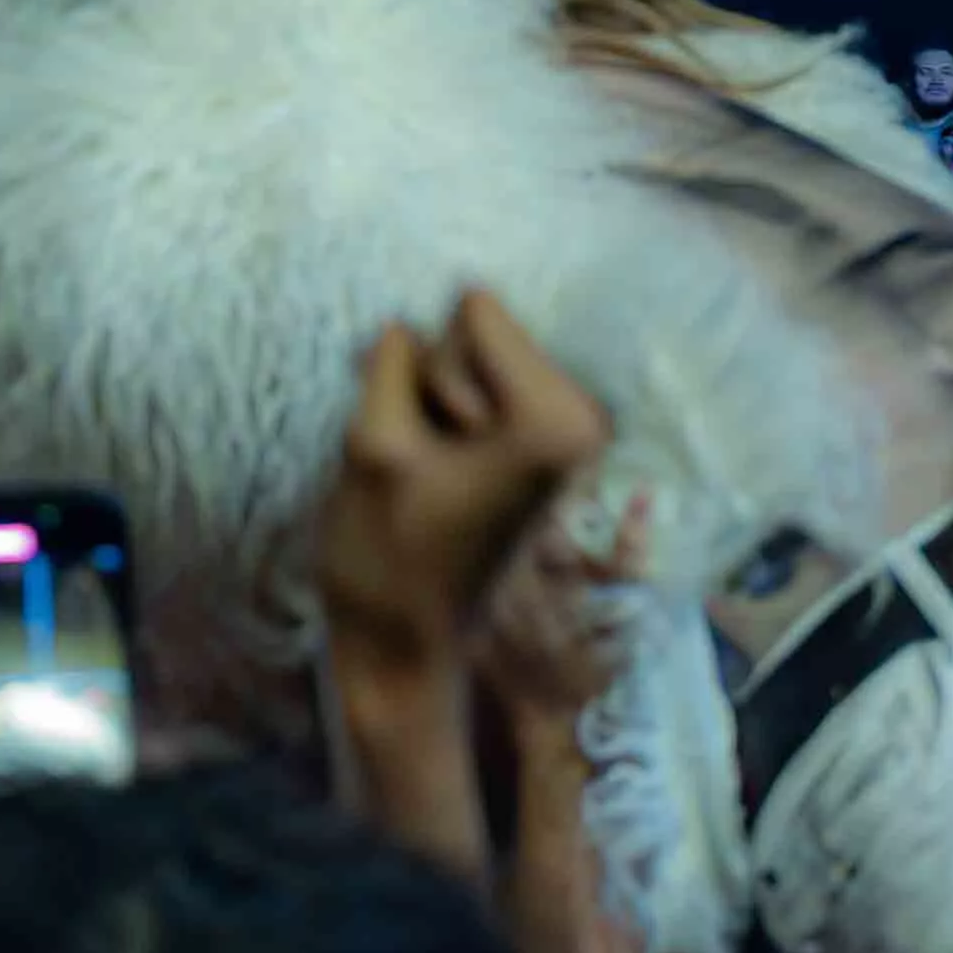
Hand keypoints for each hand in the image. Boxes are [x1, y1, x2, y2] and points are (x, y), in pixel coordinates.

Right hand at [313, 290, 615, 677]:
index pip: (477, 311)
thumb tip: (407, 322)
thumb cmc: (390, 554)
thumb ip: (395, 361)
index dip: (431, 369)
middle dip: (434, 387)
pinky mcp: (529, 446)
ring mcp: (556, 432)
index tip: (436, 440)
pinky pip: (468, 389)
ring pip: (465, 361)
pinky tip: (430, 468)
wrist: (403, 640)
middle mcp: (578, 418)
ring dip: (428, 405)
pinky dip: (437, 417)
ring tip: (428, 475)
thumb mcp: (375, 441)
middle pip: (476, 333)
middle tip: (427, 465)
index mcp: (558, 420)